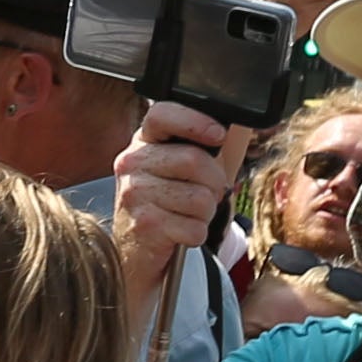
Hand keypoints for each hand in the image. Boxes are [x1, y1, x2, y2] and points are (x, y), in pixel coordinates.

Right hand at [108, 98, 232, 265]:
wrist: (134, 247)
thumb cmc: (162, 202)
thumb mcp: (169, 167)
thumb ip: (192, 146)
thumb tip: (229, 132)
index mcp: (141, 143)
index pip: (162, 115)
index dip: (195, 121)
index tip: (218, 135)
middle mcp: (132, 164)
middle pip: (193, 159)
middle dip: (214, 181)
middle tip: (208, 192)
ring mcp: (135, 194)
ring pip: (200, 198)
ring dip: (206, 212)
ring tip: (189, 214)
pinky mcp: (145, 225)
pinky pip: (194, 228)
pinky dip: (197, 233)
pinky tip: (181, 231)